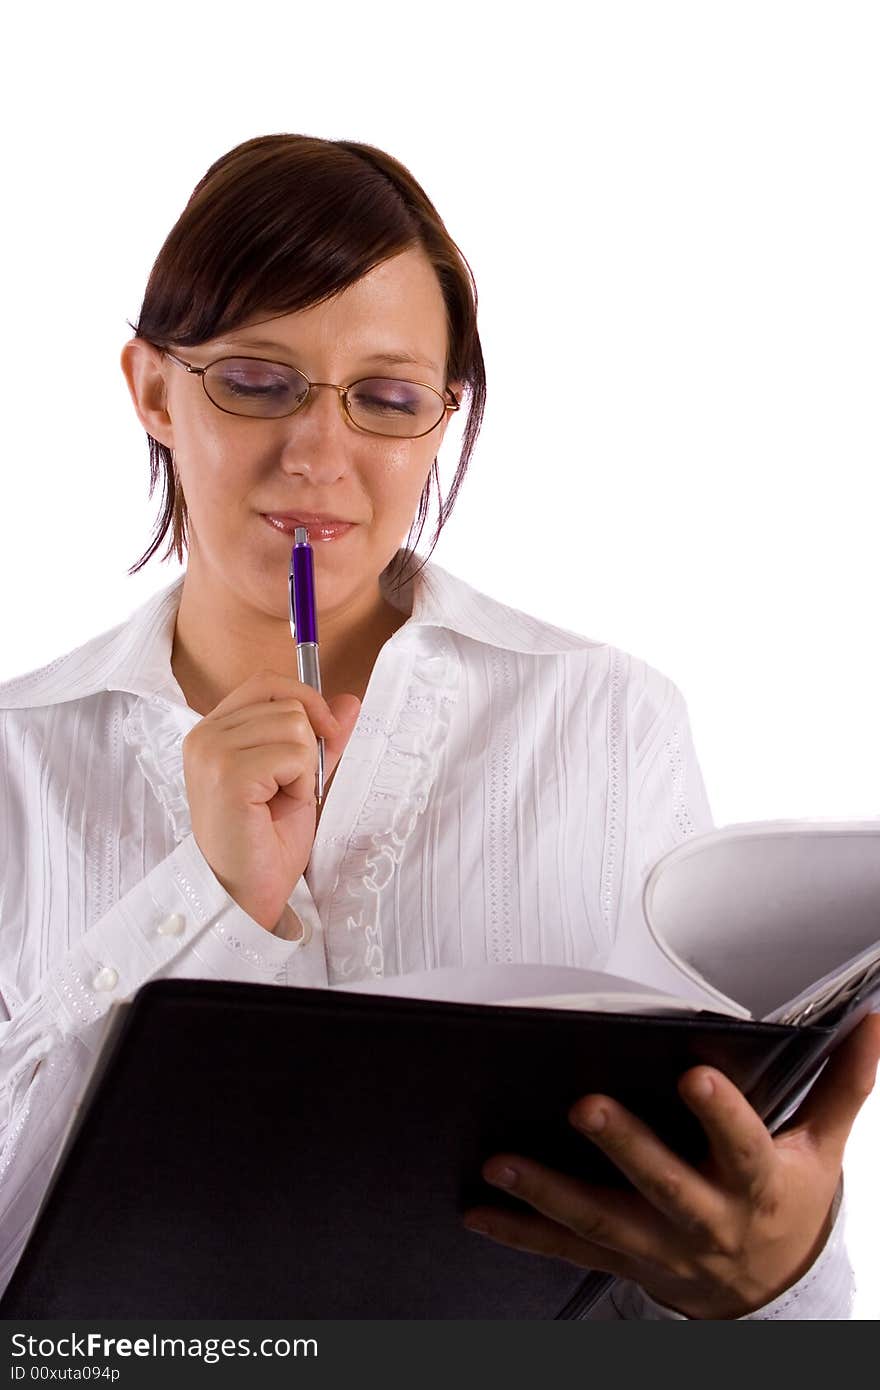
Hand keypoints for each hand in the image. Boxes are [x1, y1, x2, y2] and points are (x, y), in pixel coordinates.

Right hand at [182, 669, 360, 931]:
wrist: (244, 894)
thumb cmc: (265, 844)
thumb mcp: (300, 780)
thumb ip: (320, 739)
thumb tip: (349, 701)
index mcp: (214, 731)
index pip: (267, 683)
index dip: (306, 699)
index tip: (327, 733)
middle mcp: (205, 735)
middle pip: (288, 702)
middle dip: (306, 747)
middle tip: (288, 789)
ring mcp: (213, 751)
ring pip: (295, 725)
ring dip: (304, 768)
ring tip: (280, 801)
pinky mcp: (228, 773)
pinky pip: (294, 754)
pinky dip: (301, 783)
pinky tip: (279, 807)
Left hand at [463, 1012, 879, 1317]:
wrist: (770, 1292)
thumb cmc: (789, 1203)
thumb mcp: (822, 1148)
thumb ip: (842, 1083)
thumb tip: (871, 1019)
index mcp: (754, 1183)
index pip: (742, 1147)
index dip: (720, 1115)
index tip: (695, 1074)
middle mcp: (703, 1217)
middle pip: (662, 1184)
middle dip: (624, 1148)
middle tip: (584, 1107)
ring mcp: (658, 1244)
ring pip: (601, 1219)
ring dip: (548, 1192)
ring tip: (502, 1164)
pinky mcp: (623, 1259)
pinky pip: (568, 1249)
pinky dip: (521, 1230)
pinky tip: (480, 1210)